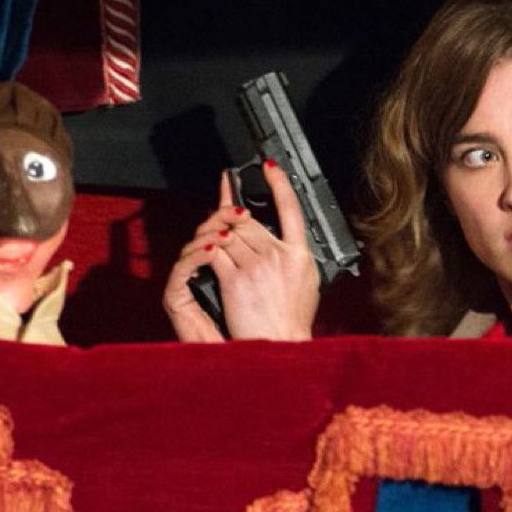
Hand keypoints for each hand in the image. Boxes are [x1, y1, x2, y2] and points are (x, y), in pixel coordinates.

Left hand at [162, 161, 319, 341]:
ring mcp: (257, 265)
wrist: (279, 345)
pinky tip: (205, 254)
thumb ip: (292, 258)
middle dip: (230, 218)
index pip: (292, 208)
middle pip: (248, 221)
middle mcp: (279, 255)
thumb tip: (280, 242)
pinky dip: (206, 252)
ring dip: (214, 235)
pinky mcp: (235, 278)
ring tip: (211, 239)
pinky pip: (215, 253)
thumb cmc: (291, 322)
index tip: (269, 166)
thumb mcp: (306, 284)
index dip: (280, 183)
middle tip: (222, 216)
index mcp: (300, 255)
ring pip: (228, 234)